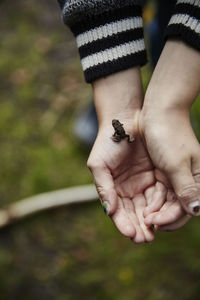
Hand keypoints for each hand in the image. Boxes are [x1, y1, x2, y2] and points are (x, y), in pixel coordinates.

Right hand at [88, 115, 189, 241]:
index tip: (130, 234)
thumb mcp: (99, 165)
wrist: (125, 121)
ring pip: (148, 208)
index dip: (123, 223)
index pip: (118, 212)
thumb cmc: (107, 143)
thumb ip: (103, 187)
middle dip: (138, 227)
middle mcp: (128, 190)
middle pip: (134, 214)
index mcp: (114, 189)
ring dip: (151, 221)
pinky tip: (163, 214)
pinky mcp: (156, 177)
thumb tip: (109, 211)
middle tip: (144, 239)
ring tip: (154, 232)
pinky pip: (160, 194)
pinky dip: (161, 205)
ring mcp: (143, 184)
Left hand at [141, 39, 199, 215]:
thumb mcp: (176, 163)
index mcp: (197, 180)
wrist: (158, 113)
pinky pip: (156, 194)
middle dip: (159, 220)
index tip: (153, 224)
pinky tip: (140, 209)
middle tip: (142, 231)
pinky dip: (149, 202)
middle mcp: (187, 182)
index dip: (170, 218)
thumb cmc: (169, 136)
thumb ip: (185, 188)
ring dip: (152, 214)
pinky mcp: (162, 174)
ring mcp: (174, 179)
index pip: (186, 208)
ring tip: (138, 224)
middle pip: (174, 209)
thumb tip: (196, 211)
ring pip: (164, 204)